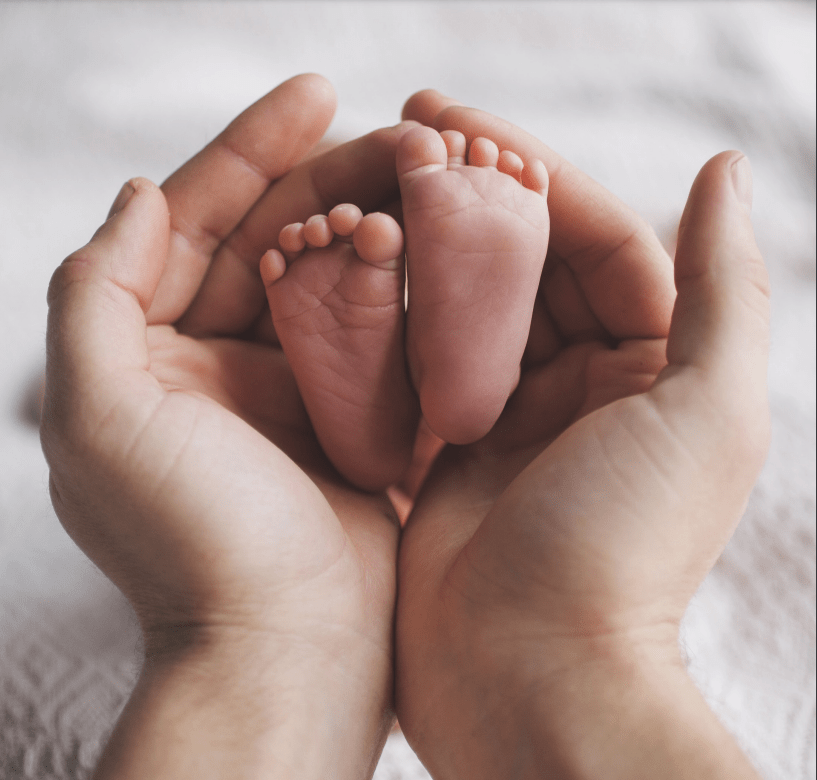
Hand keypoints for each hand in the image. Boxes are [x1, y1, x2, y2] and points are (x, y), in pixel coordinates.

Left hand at [40, 74, 414, 779]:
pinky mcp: (349, 416)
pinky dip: (404, 287)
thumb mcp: (98, 410)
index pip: (195, 220)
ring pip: (331, 276)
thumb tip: (137, 192)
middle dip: (328, 177)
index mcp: (148, 350)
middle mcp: (215, 360)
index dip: (248, 149)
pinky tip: (440, 249)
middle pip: (272, 236)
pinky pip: (377, 330)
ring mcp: (288, 386)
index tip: (314, 91)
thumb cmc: (191, 538)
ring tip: (427, 175)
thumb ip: (95, 292)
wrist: (286, 647)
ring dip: (374, 223)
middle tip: (397, 131)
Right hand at [395, 94, 767, 778]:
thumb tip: (724, 170)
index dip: (532, 172)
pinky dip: (384, 319)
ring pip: (459, 308)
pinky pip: (413, 366)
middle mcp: (576, 385)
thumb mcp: (707, 411)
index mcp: (645, 366)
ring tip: (366, 193)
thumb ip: (723, 287)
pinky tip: (346, 275)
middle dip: (466, 198)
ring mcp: (502, 418)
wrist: (532, 679)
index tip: (460, 122)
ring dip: (420, 250)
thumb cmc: (625, 549)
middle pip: (520, 265)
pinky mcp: (441, 453)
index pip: (591, 238)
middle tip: (401, 135)